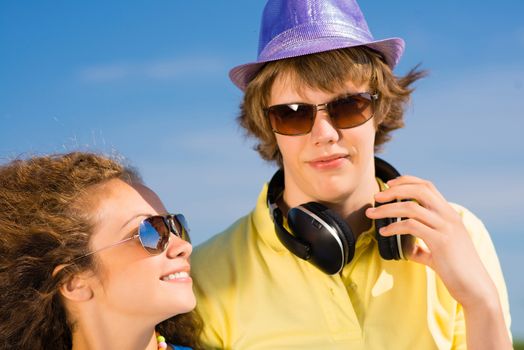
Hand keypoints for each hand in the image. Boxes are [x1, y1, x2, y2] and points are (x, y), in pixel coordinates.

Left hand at [365, 175, 496, 307]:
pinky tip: (384, 233)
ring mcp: (446, 227)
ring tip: (371, 213)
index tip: (388, 185)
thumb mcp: (439, 253)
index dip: (406, 181)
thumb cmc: (457, 271)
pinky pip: (412, 226)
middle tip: (376, 197)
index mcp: (449, 214)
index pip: (427, 186)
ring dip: (387, 208)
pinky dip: (394, 227)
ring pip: (412, 207)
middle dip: (394, 190)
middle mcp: (449, 216)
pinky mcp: (441, 241)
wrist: (476, 289)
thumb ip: (424, 247)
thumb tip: (408, 249)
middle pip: (419, 190)